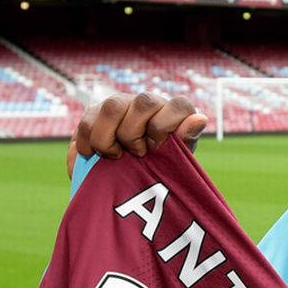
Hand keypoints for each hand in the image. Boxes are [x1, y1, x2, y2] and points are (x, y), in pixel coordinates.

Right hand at [67, 93, 207, 177]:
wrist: (121, 186)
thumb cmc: (156, 172)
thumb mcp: (174, 164)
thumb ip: (185, 141)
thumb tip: (200, 119)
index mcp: (173, 115)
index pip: (179, 105)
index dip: (166, 126)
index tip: (157, 148)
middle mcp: (148, 105)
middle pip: (144, 101)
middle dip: (138, 133)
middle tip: (138, 154)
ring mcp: (121, 106)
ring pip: (112, 106)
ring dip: (111, 138)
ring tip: (116, 156)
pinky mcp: (94, 114)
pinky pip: (87, 121)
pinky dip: (90, 144)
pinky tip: (95, 156)